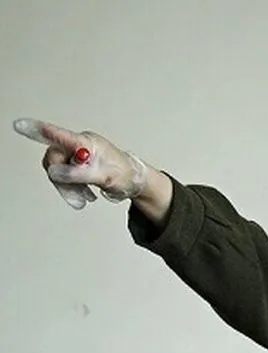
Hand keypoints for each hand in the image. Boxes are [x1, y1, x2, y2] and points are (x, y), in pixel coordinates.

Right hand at [13, 118, 146, 209]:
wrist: (135, 180)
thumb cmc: (125, 174)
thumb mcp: (105, 177)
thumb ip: (79, 174)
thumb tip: (56, 173)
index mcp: (87, 143)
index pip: (59, 135)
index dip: (39, 131)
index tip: (20, 125)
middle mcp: (80, 145)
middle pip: (55, 158)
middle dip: (62, 180)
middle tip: (78, 198)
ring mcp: (78, 154)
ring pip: (58, 169)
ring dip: (68, 187)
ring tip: (84, 199)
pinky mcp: (78, 163)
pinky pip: (65, 174)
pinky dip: (72, 187)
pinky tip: (85, 195)